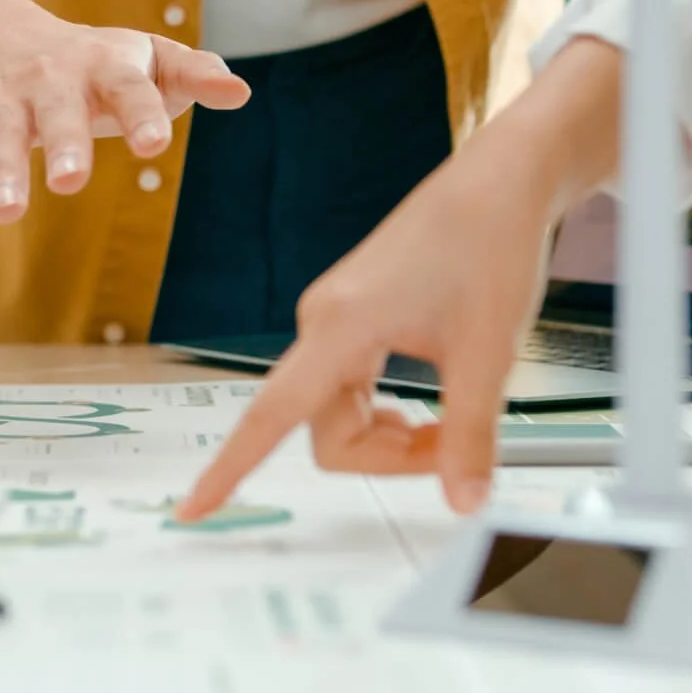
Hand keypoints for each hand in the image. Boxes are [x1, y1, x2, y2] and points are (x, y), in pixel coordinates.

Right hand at [0, 12, 249, 228]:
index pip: (129, 88)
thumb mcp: (141, 58)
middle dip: (62, 143)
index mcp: (103, 66)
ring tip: (8, 213)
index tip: (155, 144)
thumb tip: (241, 94)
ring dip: (2, 171)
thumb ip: (191, 75)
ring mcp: (1, 97)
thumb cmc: (86, 60)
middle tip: (69, 182)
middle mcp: (50, 78)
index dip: (142, 113)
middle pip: (57, 110)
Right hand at [182, 129, 562, 518]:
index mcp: (340, 328)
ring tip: (453, 424)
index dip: (228, 468)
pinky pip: (351, 388)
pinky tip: (429, 402)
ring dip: (393, 436)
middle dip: (388, 457)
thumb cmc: (489, 245)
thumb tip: (463, 500)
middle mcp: (322, 323)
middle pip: (327, 431)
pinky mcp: (352, 318)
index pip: (269, 416)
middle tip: (455, 453)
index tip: (192, 509)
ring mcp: (334, 320)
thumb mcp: (489, 352)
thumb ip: (470, 435)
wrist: (500, 183)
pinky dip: (390, 411)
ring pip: (341, 414)